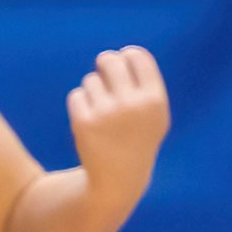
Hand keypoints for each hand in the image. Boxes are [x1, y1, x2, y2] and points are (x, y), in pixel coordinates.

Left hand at [64, 45, 169, 194]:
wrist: (119, 178)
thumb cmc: (138, 138)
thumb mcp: (154, 113)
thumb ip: (145, 83)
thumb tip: (125, 53)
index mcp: (155, 100)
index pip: (137, 57)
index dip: (127, 55)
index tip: (123, 60)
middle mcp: (132, 105)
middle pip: (109, 60)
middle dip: (105, 63)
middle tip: (104, 71)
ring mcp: (107, 114)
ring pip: (90, 80)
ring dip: (93, 90)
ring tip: (103, 111)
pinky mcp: (84, 123)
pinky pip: (76, 95)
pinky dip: (81, 104)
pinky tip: (90, 120)